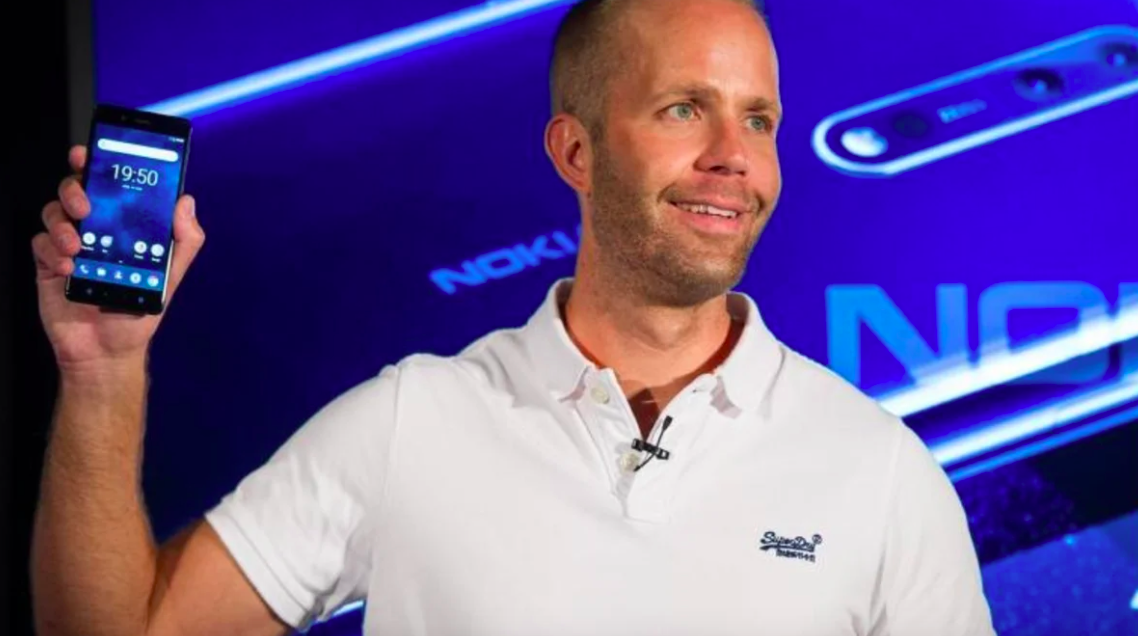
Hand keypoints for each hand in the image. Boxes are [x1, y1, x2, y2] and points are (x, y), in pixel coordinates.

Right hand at [32, 145, 205, 372]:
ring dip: (63, 223)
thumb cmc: (138, 310)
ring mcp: (68, 244)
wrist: (107, 350)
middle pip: (75, 190)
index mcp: (122, 226)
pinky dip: (52, 250)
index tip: (91, 152)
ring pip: (53, 212)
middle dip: (75, 188)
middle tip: (86, 204)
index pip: (108, 184)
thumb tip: (186, 201)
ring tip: (78, 245)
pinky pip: (40, 243)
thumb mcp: (169, 276)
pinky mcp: (48, 264)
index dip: (97, 163)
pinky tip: (69, 266)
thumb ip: (184, 241)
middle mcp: (94, 229)